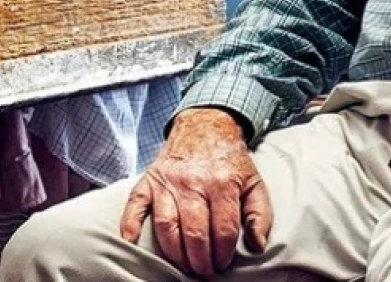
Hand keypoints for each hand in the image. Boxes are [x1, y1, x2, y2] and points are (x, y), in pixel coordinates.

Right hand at [121, 108, 271, 278]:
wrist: (206, 123)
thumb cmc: (229, 158)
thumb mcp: (253, 180)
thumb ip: (259, 213)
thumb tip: (257, 245)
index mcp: (223, 182)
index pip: (223, 230)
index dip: (224, 253)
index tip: (223, 263)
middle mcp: (194, 182)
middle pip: (194, 233)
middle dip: (200, 261)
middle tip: (204, 271)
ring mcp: (168, 181)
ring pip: (167, 226)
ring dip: (174, 253)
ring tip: (184, 265)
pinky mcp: (149, 179)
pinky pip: (135, 204)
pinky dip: (130, 224)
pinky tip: (132, 242)